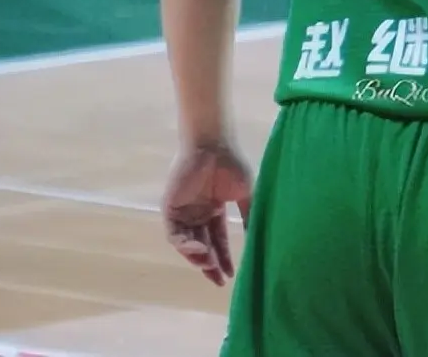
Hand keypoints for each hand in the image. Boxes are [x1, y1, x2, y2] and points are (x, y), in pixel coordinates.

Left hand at [162, 140, 252, 286]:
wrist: (213, 146)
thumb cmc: (231, 165)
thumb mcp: (246, 194)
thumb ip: (248, 216)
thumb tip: (257, 238)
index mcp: (213, 209)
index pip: (217, 240)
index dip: (223, 258)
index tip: (231, 275)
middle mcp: (197, 213)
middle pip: (202, 246)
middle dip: (209, 264)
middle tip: (218, 280)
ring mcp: (183, 212)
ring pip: (187, 243)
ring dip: (197, 256)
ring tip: (209, 264)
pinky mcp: (170, 209)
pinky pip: (175, 234)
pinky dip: (185, 245)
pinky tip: (199, 250)